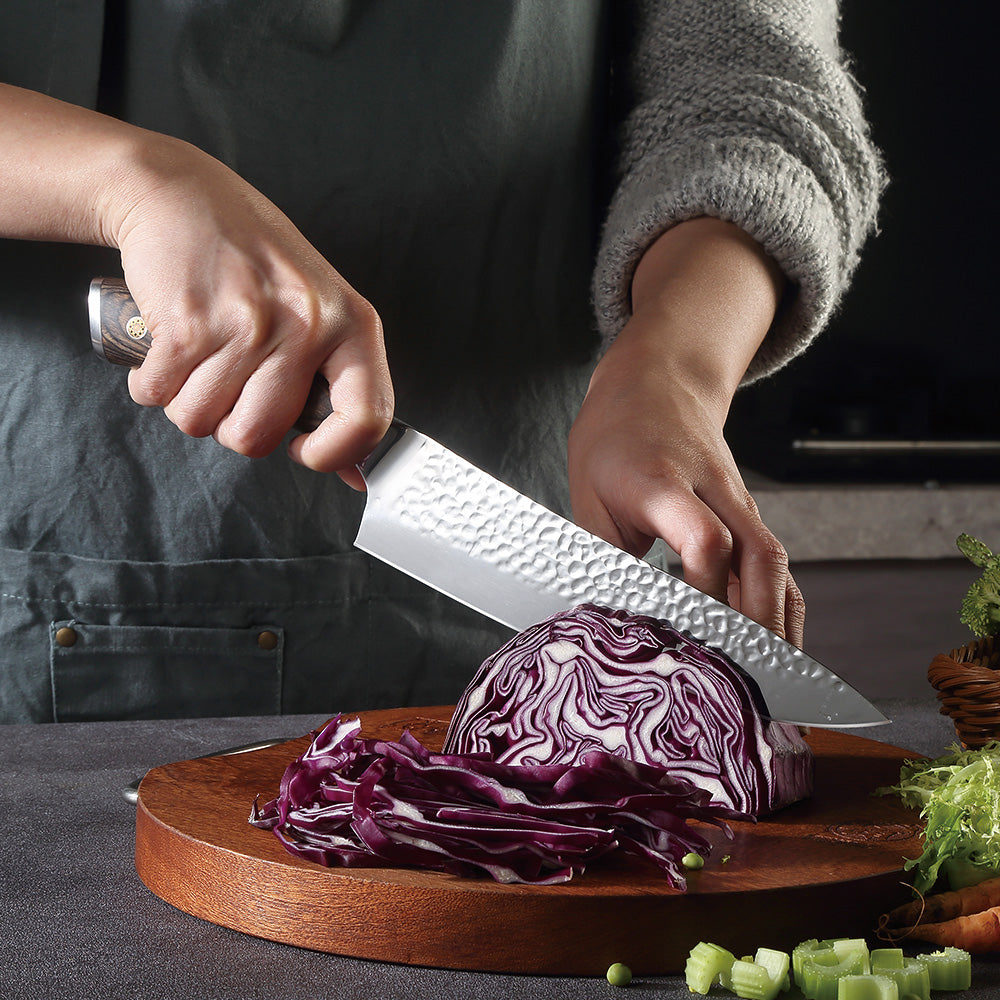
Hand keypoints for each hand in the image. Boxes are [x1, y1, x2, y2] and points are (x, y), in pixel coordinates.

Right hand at [112, 134, 392, 486]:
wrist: (183, 194)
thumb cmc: (256, 261)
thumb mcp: (320, 309)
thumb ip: (339, 387)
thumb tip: (355, 476)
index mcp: (353, 325)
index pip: (366, 419)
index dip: (333, 454)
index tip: (304, 449)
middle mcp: (307, 324)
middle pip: (259, 436)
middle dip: (232, 425)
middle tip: (231, 385)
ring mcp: (247, 322)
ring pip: (202, 422)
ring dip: (188, 402)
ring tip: (200, 358)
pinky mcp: (188, 321)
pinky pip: (159, 396)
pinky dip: (152, 383)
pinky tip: (169, 348)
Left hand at [568, 219, 804, 645]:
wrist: (657, 383)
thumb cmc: (613, 440)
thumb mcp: (588, 492)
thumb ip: (599, 556)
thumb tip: (601, 623)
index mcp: (663, 481)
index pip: (703, 537)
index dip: (705, 588)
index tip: (692, 632)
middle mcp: (713, 490)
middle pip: (759, 554)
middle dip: (759, 621)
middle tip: (751, 678)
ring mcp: (738, 501)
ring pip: (775, 562)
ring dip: (778, 622)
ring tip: (775, 681)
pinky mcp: (746, 515)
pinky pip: (773, 564)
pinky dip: (780, 606)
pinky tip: (778, 648)